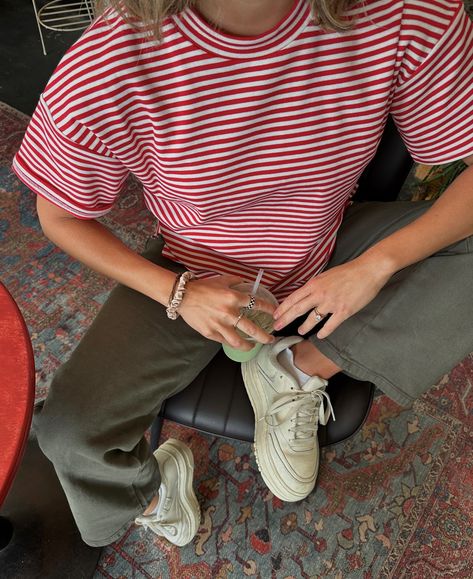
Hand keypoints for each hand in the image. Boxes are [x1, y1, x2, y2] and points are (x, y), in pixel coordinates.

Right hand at [179, 275, 276, 350]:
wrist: (183, 296)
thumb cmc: (202, 287)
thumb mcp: (221, 280)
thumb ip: (235, 281)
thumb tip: (245, 283)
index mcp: (233, 298)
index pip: (257, 304)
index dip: (269, 309)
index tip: (275, 313)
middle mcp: (229, 313)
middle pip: (252, 329)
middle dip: (264, 337)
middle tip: (271, 339)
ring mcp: (219, 325)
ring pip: (239, 342)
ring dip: (249, 346)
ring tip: (254, 347)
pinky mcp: (210, 333)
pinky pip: (224, 342)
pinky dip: (232, 343)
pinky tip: (236, 343)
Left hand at [273, 256, 392, 338]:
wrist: (368, 270)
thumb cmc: (348, 271)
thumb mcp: (326, 275)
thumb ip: (315, 286)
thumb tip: (305, 294)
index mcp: (315, 284)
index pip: (294, 298)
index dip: (283, 307)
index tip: (275, 314)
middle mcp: (320, 294)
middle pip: (298, 309)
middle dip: (285, 319)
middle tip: (276, 327)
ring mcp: (332, 303)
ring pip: (312, 319)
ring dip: (304, 327)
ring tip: (299, 331)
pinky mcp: (344, 311)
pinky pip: (330, 325)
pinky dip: (324, 332)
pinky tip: (320, 336)